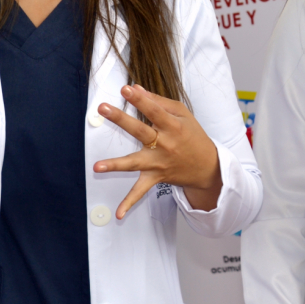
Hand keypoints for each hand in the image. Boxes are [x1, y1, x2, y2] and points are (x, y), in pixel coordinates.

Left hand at [93, 84, 221, 218]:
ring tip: (97, 167)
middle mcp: (165, 144)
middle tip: (104, 108)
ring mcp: (159, 163)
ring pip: (135, 163)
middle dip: (122, 119)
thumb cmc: (193, 135)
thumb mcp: (182, 114)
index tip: (126, 89)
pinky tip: (119, 215)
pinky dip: (130, 203)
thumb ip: (159, 102)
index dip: (140, 99)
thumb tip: (136, 89)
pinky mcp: (155, 177)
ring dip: (116, 165)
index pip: (154, 110)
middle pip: (140, 131)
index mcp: (173, 126)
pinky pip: (141, 192)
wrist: (207, 166)